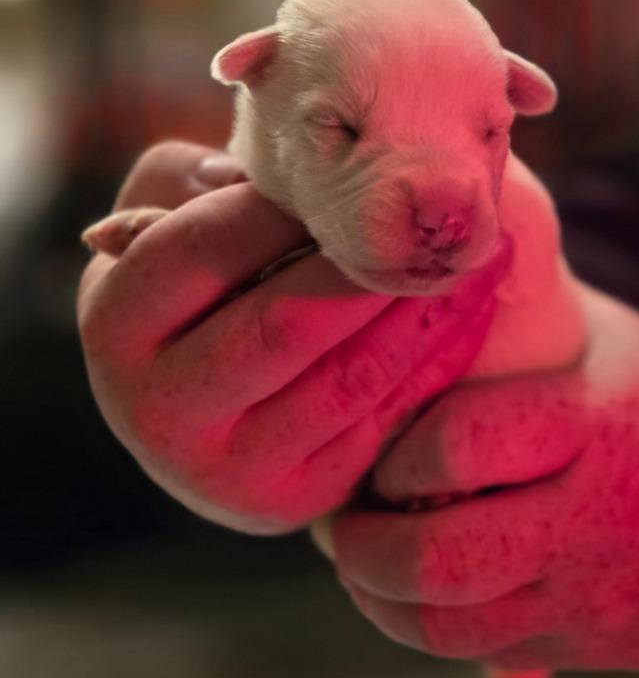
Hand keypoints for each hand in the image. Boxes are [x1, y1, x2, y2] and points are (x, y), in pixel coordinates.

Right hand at [78, 141, 508, 533]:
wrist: (193, 420)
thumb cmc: (185, 299)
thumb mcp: (157, 232)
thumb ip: (188, 186)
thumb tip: (267, 186)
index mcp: (115, 325)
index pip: (208, 245)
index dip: (289, 204)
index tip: (353, 177)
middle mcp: (162, 408)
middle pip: (287, 322)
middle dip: (373, 265)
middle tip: (437, 218)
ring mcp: (231, 468)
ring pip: (351, 376)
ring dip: (426, 309)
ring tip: (483, 254)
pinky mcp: (297, 499)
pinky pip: (383, 417)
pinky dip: (437, 358)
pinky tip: (472, 309)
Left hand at [323, 286, 638, 669]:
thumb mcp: (598, 342)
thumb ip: (510, 323)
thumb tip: (406, 287)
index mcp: (582, 419)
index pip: (456, 445)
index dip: (397, 458)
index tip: (380, 457)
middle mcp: (582, 512)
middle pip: (441, 558)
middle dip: (363, 551)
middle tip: (340, 530)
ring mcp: (586, 589)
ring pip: (449, 624)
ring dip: (380, 601)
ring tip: (362, 566)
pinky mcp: (588, 643)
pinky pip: (482, 652)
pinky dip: (424, 629)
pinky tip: (409, 597)